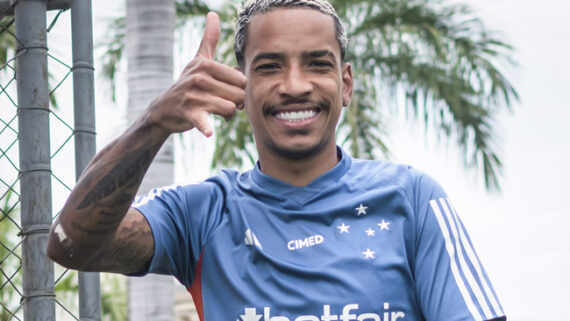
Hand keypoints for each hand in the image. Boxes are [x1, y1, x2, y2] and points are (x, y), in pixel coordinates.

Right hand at [147, 12, 246, 136]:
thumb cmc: (187, 84)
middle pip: (238, 95)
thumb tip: (213, 14)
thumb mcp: (197, 61)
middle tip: (223, 105)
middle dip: (235, 104)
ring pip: (229, 109)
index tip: (228, 93)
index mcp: (205, 65)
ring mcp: (193, 95)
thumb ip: (208, 39)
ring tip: (216, 113)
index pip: (241, 80)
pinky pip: (205, 122)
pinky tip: (208, 132)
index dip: (239, 90)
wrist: (164, 109)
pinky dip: (206, 128)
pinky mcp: (189, 113)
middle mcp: (199, 78)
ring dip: (227, 116)